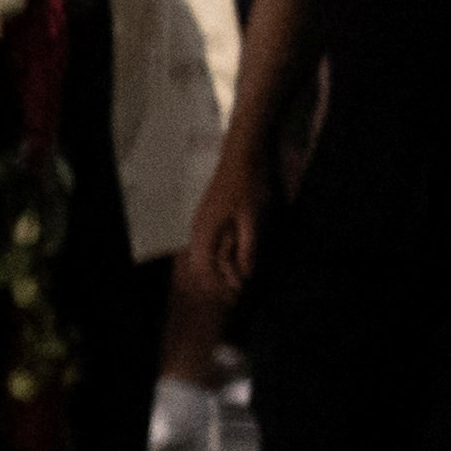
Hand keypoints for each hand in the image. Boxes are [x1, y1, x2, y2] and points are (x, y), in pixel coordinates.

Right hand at [183, 179, 254, 308]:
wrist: (243, 157)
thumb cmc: (248, 187)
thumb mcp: (253, 220)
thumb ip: (247, 250)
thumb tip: (245, 276)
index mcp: (205, 233)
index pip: (202, 271)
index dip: (218, 286)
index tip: (238, 293)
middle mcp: (197, 230)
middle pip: (199, 266)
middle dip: (218, 280)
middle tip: (241, 287)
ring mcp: (200, 222)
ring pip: (202, 256)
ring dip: (219, 268)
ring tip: (240, 275)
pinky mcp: (208, 217)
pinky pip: (207, 244)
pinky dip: (219, 255)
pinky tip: (235, 255)